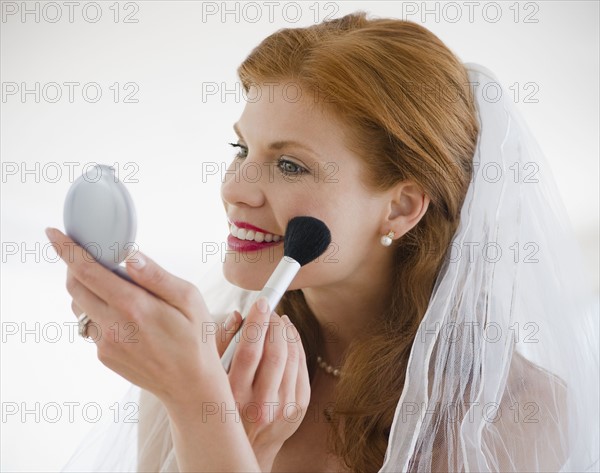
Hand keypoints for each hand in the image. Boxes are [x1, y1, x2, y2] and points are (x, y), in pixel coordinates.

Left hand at [45, 227, 223, 405]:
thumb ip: (157, 276)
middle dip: (74, 265)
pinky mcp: (105, 356)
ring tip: (112, 284)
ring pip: (80, 306)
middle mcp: (113, 326)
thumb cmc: (196, 338)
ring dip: (86, 288)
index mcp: (134, 307)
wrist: (191, 386)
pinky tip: (124, 314)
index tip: (53, 233)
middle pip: (75, 286)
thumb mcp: (189, 299)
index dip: (67, 250)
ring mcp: (105, 344)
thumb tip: (130, 256)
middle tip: (88, 253)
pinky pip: (91, 325)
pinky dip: (99, 310)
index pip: (88, 271)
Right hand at [227, 297, 310, 471]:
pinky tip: (289, 337)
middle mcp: (259, 405)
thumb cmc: (221, 405)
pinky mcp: (297, 409)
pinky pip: (301, 368)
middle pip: (275, 353)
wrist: (243, 447)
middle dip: (275, 324)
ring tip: (278, 321)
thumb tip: (237, 315)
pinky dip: (297, 346)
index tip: (261, 302)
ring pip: (291, 358)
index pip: (250, 351)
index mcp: (233, 397)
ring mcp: (282, 409)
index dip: (257, 322)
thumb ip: (219, 346)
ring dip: (287, 332)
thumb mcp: (211, 378)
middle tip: (270, 310)